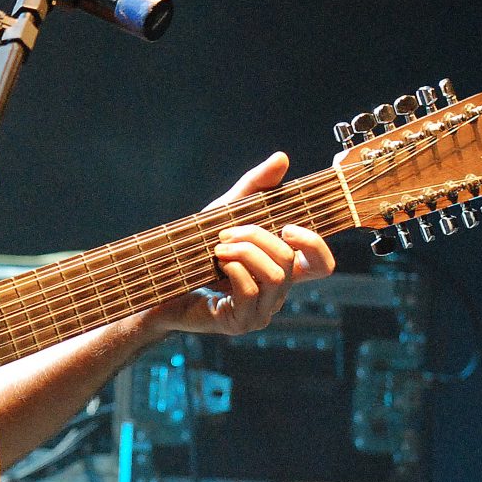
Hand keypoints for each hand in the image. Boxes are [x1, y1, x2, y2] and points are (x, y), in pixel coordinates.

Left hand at [161, 151, 335, 335]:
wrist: (159, 285)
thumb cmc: (196, 251)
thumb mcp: (225, 212)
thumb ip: (255, 187)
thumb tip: (282, 158)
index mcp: (281, 270)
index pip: (322, 266)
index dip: (314, 244)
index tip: (284, 226)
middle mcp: (276, 294)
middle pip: (290, 261)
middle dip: (257, 236)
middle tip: (225, 232)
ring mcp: (260, 312)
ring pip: (275, 277)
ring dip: (244, 252)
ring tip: (218, 248)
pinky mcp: (238, 322)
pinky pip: (250, 292)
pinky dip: (234, 270)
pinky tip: (216, 264)